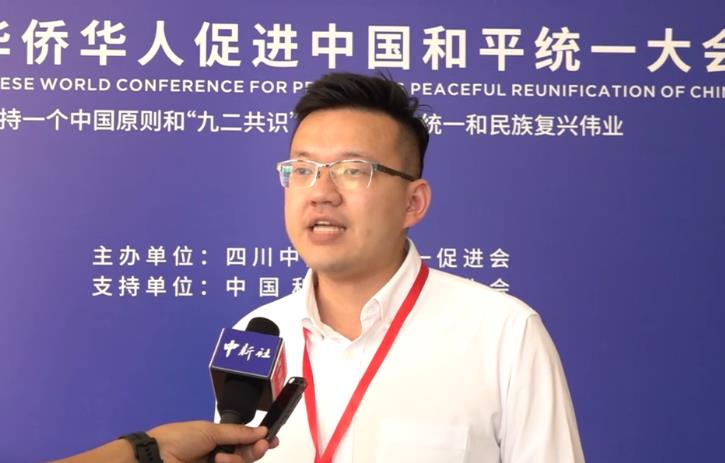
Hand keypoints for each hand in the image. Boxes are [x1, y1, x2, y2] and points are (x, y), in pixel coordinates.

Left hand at [148, 421, 278, 462]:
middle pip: (246, 456)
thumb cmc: (179, 438)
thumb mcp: (211, 430)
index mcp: (217, 439)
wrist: (156, 457)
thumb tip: (262, 430)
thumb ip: (238, 432)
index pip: (243, 441)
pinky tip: (220, 460)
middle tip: (262, 446)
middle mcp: (218, 455)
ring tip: (221, 457)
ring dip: (237, 459)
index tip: (272, 439)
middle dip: (256, 450)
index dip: (259, 441)